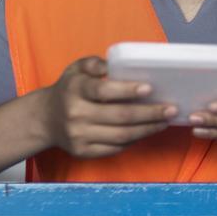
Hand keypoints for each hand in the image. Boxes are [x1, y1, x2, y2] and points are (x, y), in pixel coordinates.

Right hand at [41, 56, 176, 157]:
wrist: (44, 119)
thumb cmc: (69, 89)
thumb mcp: (77, 69)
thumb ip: (96, 64)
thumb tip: (115, 64)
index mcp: (75, 89)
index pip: (104, 91)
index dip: (128, 90)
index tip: (149, 88)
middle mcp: (75, 114)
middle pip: (119, 116)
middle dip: (149, 114)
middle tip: (171, 109)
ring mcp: (78, 136)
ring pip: (121, 135)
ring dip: (147, 129)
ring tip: (165, 122)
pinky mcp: (82, 152)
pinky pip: (114, 148)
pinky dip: (134, 140)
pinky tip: (147, 132)